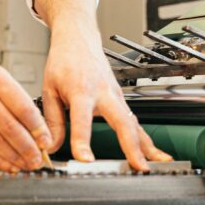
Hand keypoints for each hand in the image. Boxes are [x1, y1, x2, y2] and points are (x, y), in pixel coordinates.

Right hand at [0, 59, 51, 172]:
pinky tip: (8, 164)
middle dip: (27, 147)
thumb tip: (37, 130)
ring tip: (26, 164)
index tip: (46, 141)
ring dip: (13, 157)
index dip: (37, 128)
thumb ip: (16, 100)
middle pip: (8, 126)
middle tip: (38, 158)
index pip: (21, 106)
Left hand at [41, 21, 171, 171]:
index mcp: (80, 89)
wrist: (78, 37)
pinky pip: (134, 120)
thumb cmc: (63, 60)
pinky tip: (154, 154)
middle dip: (131, 146)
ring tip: (156, 166)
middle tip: (138, 167)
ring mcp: (115, 94)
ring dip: (146, 145)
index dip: (82, 140)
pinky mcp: (121, 97)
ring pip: (133, 122)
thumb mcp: (49, 88)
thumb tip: (50, 146)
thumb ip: (51, 120)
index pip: (81, 119)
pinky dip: (146, 139)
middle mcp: (102, 92)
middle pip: (121, 120)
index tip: (84, 159)